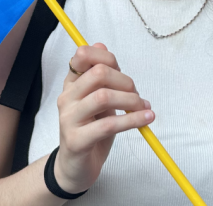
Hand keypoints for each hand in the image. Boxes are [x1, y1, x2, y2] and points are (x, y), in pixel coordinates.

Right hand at [53, 43, 153, 193]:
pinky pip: (108, 125)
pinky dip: (132, 120)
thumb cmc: (91, 130)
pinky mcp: (76, 140)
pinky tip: (145, 120)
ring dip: (131, 100)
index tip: (123, 71)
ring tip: (143, 108)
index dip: (107, 57)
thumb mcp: (98, 100)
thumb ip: (102, 76)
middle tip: (137, 94)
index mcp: (71, 84)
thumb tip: (101, 44)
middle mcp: (66, 98)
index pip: (83, 55)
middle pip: (98, 73)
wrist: (76, 167)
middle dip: (125, 81)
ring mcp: (68, 119)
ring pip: (103, 97)